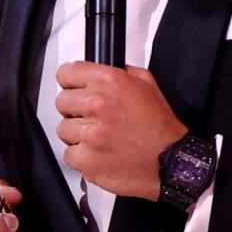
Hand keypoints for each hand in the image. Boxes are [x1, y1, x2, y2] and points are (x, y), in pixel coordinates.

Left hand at [55, 62, 186, 200]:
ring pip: (63, 129)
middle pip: (61, 102)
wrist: (170, 160)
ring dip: (77, 134)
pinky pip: (68, 154)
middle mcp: (96, 104)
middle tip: (92, 118)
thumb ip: (120, 72)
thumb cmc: (159, 126)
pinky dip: (81, 157)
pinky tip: (98, 154)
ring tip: (98, 138)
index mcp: (108, 81)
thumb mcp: (146, 83)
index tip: (74, 89)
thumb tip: (99, 71)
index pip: (65, 73)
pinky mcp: (86, 159)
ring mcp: (90, 133)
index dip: (70, 83)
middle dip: (74, 110)